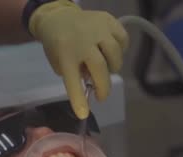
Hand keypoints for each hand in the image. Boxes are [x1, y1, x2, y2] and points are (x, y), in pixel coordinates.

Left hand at [29, 0, 128, 118]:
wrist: (58, 16)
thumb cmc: (58, 45)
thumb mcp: (59, 62)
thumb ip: (75, 74)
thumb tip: (95, 83)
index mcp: (65, 53)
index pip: (72, 79)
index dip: (78, 99)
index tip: (83, 114)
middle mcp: (82, 40)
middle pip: (100, 68)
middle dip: (103, 87)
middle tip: (101, 96)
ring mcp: (97, 28)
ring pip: (115, 54)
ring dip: (113, 67)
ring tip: (105, 68)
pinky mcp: (108, 20)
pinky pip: (123, 39)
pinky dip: (120, 50)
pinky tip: (110, 52)